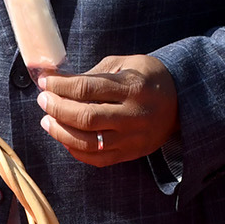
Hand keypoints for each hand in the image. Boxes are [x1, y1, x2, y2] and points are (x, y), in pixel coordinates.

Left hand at [35, 54, 176, 166]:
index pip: (87, 88)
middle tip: (43, 100)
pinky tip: (64, 137)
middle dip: (57, 108)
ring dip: (60, 132)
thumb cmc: (147, 78)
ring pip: (88, 142)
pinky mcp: (131, 153)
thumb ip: (93, 74)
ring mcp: (133, 138)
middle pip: (85, 117)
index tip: (45, 82)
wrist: (181, 101)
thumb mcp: (124, 64)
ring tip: (47, 121)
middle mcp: (133, 115)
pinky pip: (97, 159)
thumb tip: (57, 82)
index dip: (60, 86)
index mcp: (132, 87)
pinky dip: (75, 150)